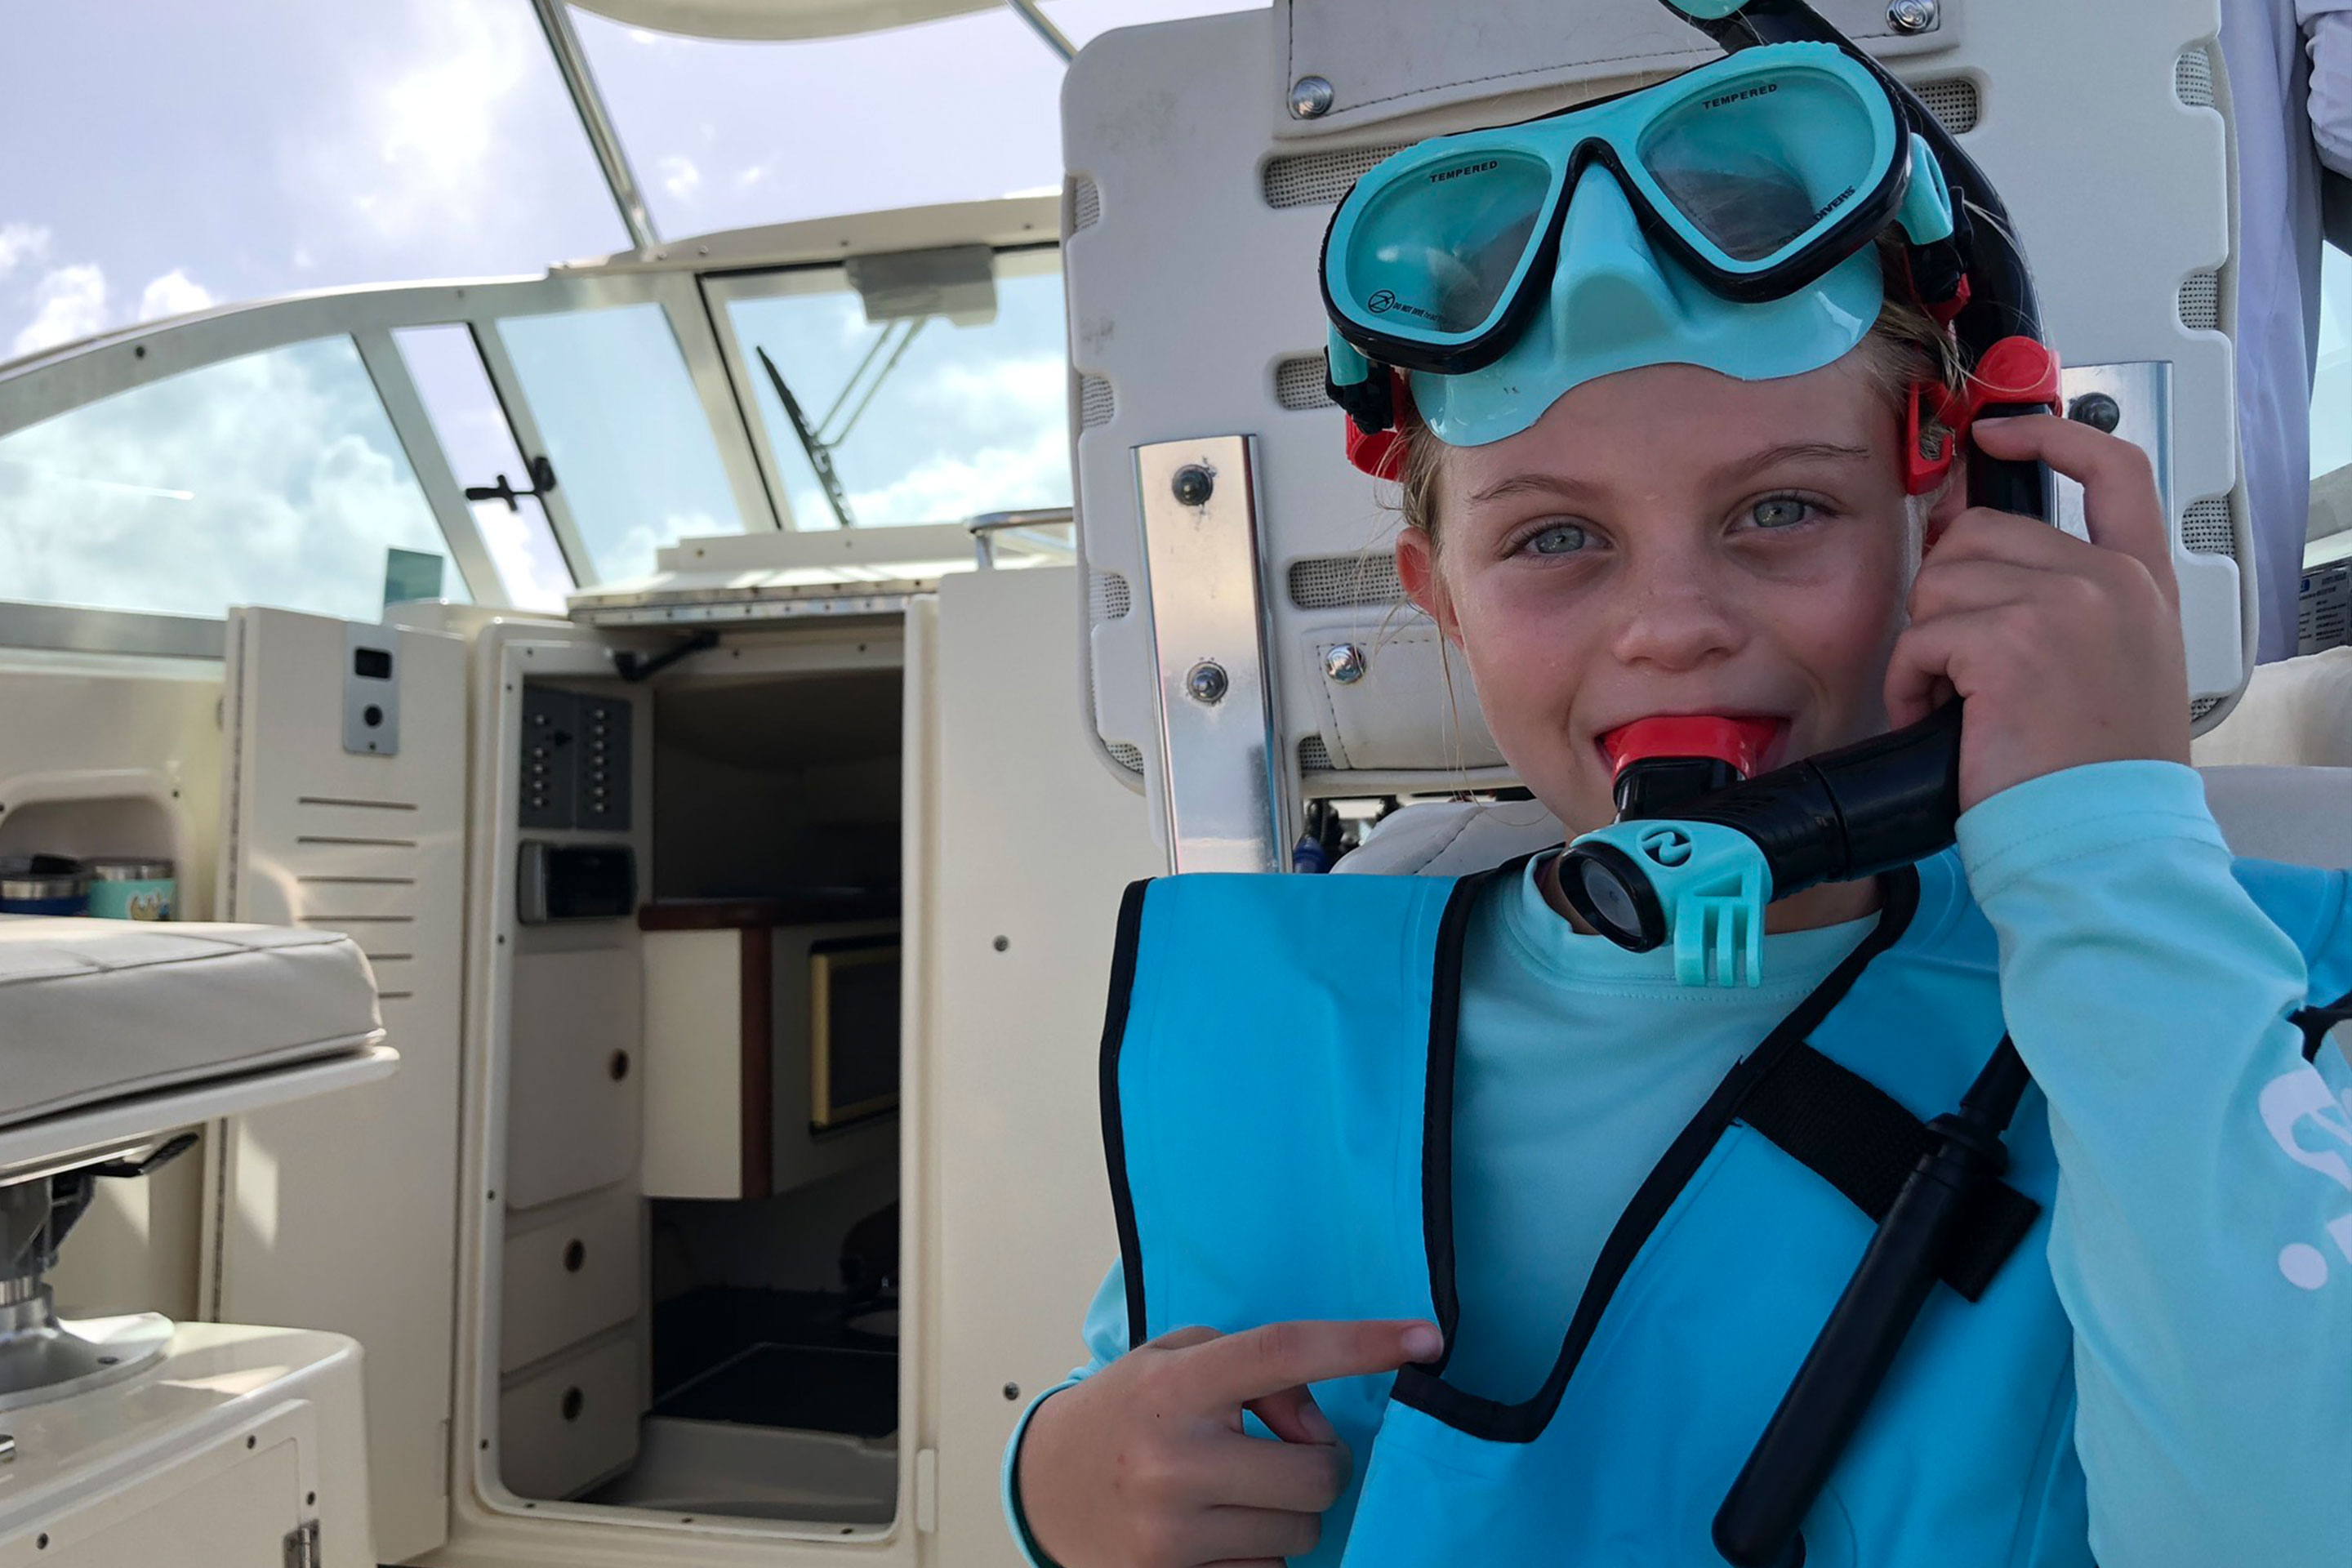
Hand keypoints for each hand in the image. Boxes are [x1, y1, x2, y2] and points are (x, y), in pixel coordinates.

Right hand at [1015, 1317, 1442, 1567]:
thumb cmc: (1125, 1411)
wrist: (1043, 1486)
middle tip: (1283, 1448)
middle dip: (1319, 1460)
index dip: (1364, 1343)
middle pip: (1318, 1470)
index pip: (1286, 1351)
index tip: (1426, 1338)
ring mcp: (1173, 1531)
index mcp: (1178, 1386)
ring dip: (1288, 1509)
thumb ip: (1253, 1368)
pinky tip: (1218, 1528)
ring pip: (1301, 1529)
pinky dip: (1258, 1550)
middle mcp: (1176, 1459)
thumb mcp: (1176, 1358)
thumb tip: (1313, 1421)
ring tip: (1238, 1489)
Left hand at [1885, 414, 2190, 811]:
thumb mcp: (2111, 667)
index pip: (2113, 470)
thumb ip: (2068, 601)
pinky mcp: (2011, 640)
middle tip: (1961, 666)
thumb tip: (1973, 553)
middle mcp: (2112, 582)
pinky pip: (1920, 637)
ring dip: (1927, 648)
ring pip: (1940, 582)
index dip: (2048, 438)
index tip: (1997, 436)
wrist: (2103, 838)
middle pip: (1980, 535)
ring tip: (1959, 705)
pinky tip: (1944, 723)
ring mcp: (2066, 604)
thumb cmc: (2095, 774)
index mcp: (2144, 584)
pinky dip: (1911, 684)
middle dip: (1948, 596)